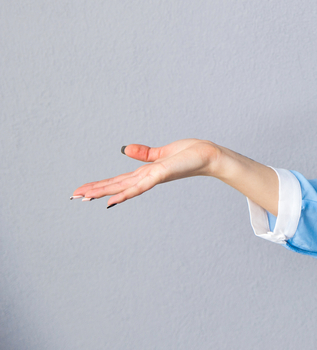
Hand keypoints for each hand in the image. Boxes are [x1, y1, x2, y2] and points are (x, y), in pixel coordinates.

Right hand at [71, 139, 221, 207]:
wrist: (209, 156)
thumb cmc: (190, 154)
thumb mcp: (162, 152)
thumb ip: (144, 153)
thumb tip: (125, 149)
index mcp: (146, 172)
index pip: (119, 180)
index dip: (101, 184)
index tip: (83, 189)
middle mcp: (147, 178)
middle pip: (116, 185)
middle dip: (95, 190)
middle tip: (74, 196)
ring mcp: (153, 178)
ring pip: (123, 187)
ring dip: (103, 192)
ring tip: (84, 197)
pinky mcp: (160, 175)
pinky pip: (140, 186)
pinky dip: (125, 193)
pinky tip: (111, 201)